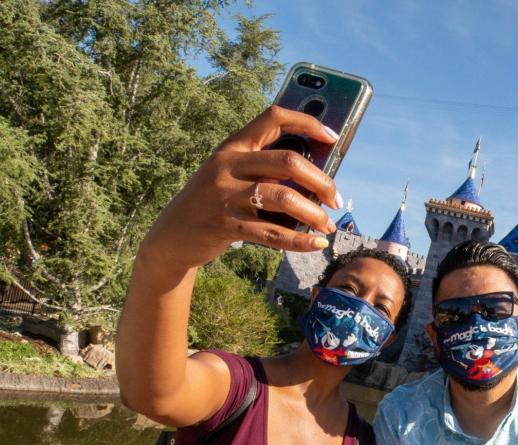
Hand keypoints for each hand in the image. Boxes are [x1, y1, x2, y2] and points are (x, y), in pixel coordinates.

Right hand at [140, 106, 340, 271]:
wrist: (172, 236)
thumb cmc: (214, 202)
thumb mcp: (230, 175)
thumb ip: (263, 169)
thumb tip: (317, 177)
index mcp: (233, 146)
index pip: (273, 118)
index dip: (307, 122)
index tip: (333, 138)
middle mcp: (228, 165)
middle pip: (288, 161)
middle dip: (321, 181)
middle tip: (335, 199)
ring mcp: (225, 195)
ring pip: (284, 197)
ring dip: (313, 213)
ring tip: (327, 225)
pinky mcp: (225, 225)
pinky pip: (272, 234)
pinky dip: (300, 241)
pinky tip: (316, 244)